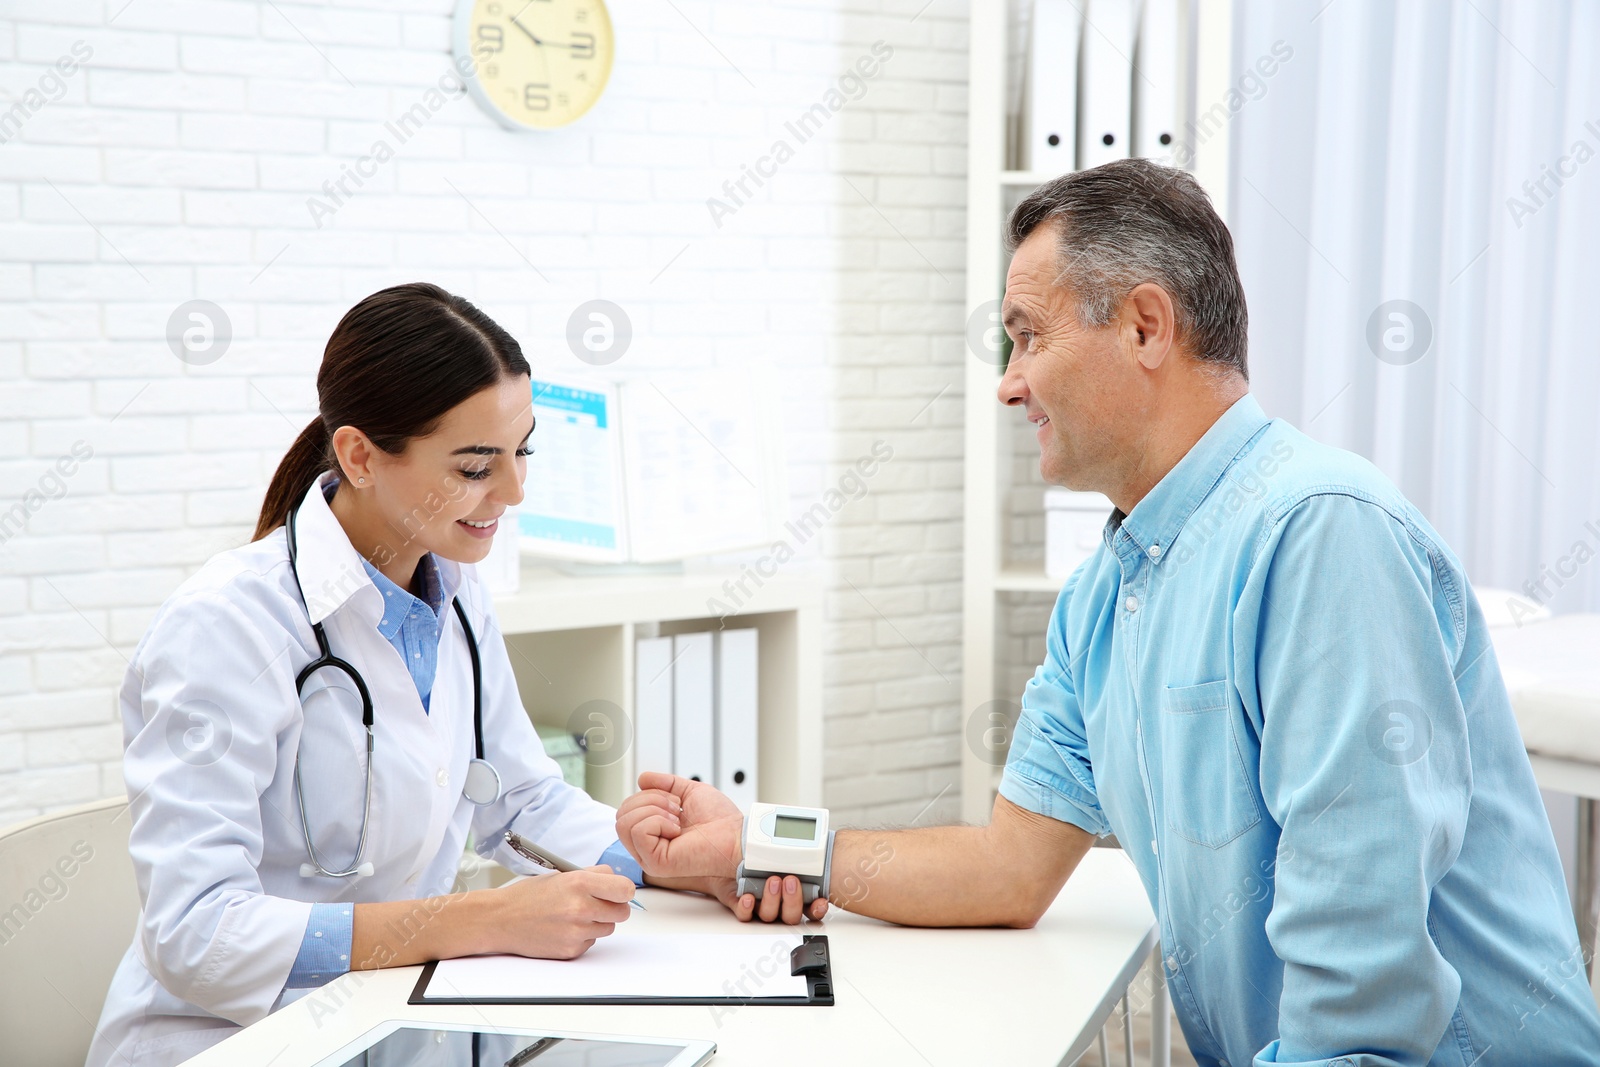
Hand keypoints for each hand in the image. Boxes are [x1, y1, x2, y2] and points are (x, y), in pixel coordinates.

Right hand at [488, 866, 634, 958]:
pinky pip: (592, 942)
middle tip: (598, 903)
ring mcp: (576, 932)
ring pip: (609, 928)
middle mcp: (580, 908)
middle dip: (614, 907)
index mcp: (579, 883)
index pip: (625, 889)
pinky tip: (564, 928)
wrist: (501, 920)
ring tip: (575, 915)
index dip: (623, 890)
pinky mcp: (571, 950)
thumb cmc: (529, 895)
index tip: (617, 891)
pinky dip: (584, 936)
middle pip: (622, 912)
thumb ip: (592, 874)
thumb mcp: (561, 874)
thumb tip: (616, 878)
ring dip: (598, 922)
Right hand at [617, 771, 826, 924]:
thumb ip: (664, 783)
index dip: (648, 795)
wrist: (736, 835)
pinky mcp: (654, 862)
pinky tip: (677, 830)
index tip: (676, 802)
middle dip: (650, 800)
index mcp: (652, 831)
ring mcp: (648, 856)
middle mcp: (647, 845)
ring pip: (625, 821)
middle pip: (621, 813)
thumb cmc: (720, 820)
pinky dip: (659, 821)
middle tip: (677, 810)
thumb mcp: (688, 792)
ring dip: (654, 810)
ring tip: (677, 820)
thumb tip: (642, 778)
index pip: (626, 808)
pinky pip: (639, 831)